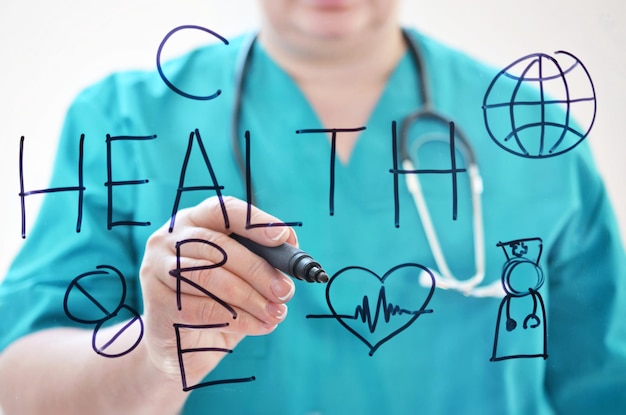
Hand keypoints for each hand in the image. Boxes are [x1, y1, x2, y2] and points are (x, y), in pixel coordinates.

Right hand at [139, 196, 296, 388]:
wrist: (179, 346)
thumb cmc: (218, 302)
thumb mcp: (241, 275)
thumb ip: (262, 258)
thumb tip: (291, 247)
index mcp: (193, 221)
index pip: (222, 210)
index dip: (254, 221)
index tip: (281, 238)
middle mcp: (169, 238)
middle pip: (219, 246)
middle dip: (258, 269)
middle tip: (285, 291)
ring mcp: (157, 268)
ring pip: (211, 277)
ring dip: (251, 298)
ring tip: (277, 313)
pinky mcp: (157, 302)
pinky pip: (203, 308)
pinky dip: (239, 319)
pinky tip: (260, 325)